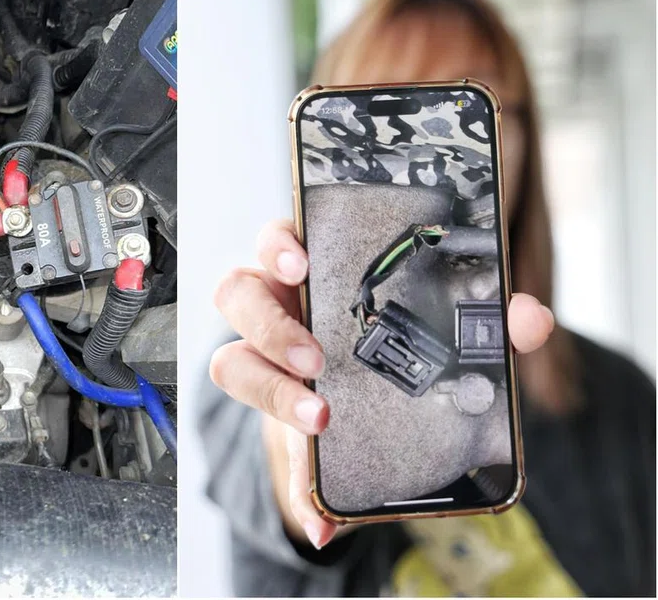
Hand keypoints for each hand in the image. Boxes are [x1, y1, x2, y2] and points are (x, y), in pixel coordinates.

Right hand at [209, 219, 555, 548]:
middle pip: (236, 295)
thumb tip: (531, 320)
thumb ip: (484, 322)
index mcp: (309, 276)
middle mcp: (274, 311)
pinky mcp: (276, 425)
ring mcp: (264, 364)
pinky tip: (323, 518)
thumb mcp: (440, 333)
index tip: (301, 264)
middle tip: (315, 360)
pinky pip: (267, 451)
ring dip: (270, 392)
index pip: (275, 243)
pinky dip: (297, 488)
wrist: (362, 410)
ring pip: (229, 362)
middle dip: (271, 326)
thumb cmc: (390, 349)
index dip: (277, 247)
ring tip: (316, 422)